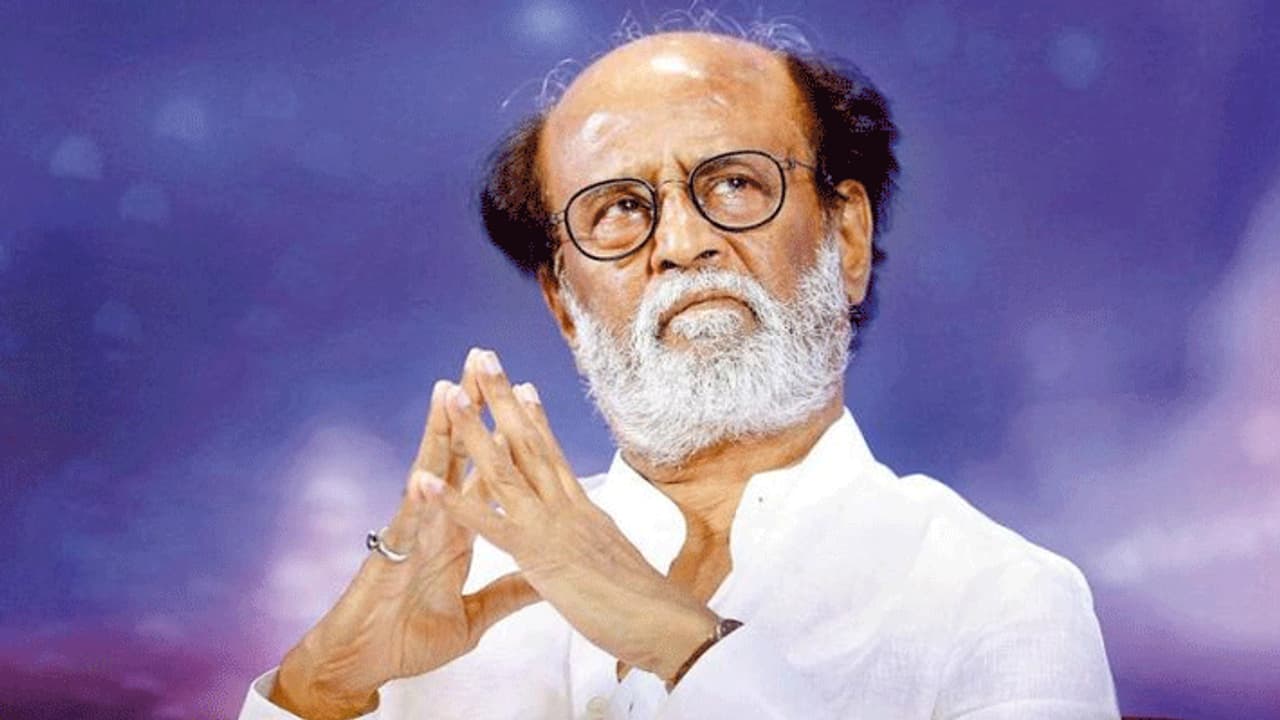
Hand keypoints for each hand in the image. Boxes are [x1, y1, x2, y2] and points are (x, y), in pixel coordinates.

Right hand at [271, 372, 539, 719]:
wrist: (366, 664)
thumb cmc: (410, 637)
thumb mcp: (475, 615)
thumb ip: (508, 592)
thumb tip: (542, 579)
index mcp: (459, 531)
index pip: (487, 473)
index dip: (506, 437)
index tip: (525, 399)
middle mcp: (438, 521)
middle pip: (459, 456)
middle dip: (472, 410)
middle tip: (485, 363)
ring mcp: (414, 535)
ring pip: (429, 475)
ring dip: (439, 435)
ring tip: (448, 391)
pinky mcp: (393, 561)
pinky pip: (406, 530)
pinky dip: (415, 504)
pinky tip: (422, 477)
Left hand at [429, 349, 718, 683]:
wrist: (665, 625)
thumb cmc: (648, 606)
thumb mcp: (618, 567)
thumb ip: (599, 548)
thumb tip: (597, 540)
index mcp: (585, 512)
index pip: (555, 457)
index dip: (537, 421)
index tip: (524, 386)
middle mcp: (568, 508)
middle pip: (529, 444)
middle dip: (504, 400)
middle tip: (481, 358)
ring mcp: (552, 526)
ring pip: (506, 469)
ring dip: (475, 430)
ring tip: (451, 394)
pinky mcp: (538, 554)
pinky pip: (487, 524)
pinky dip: (454, 502)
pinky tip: (425, 482)